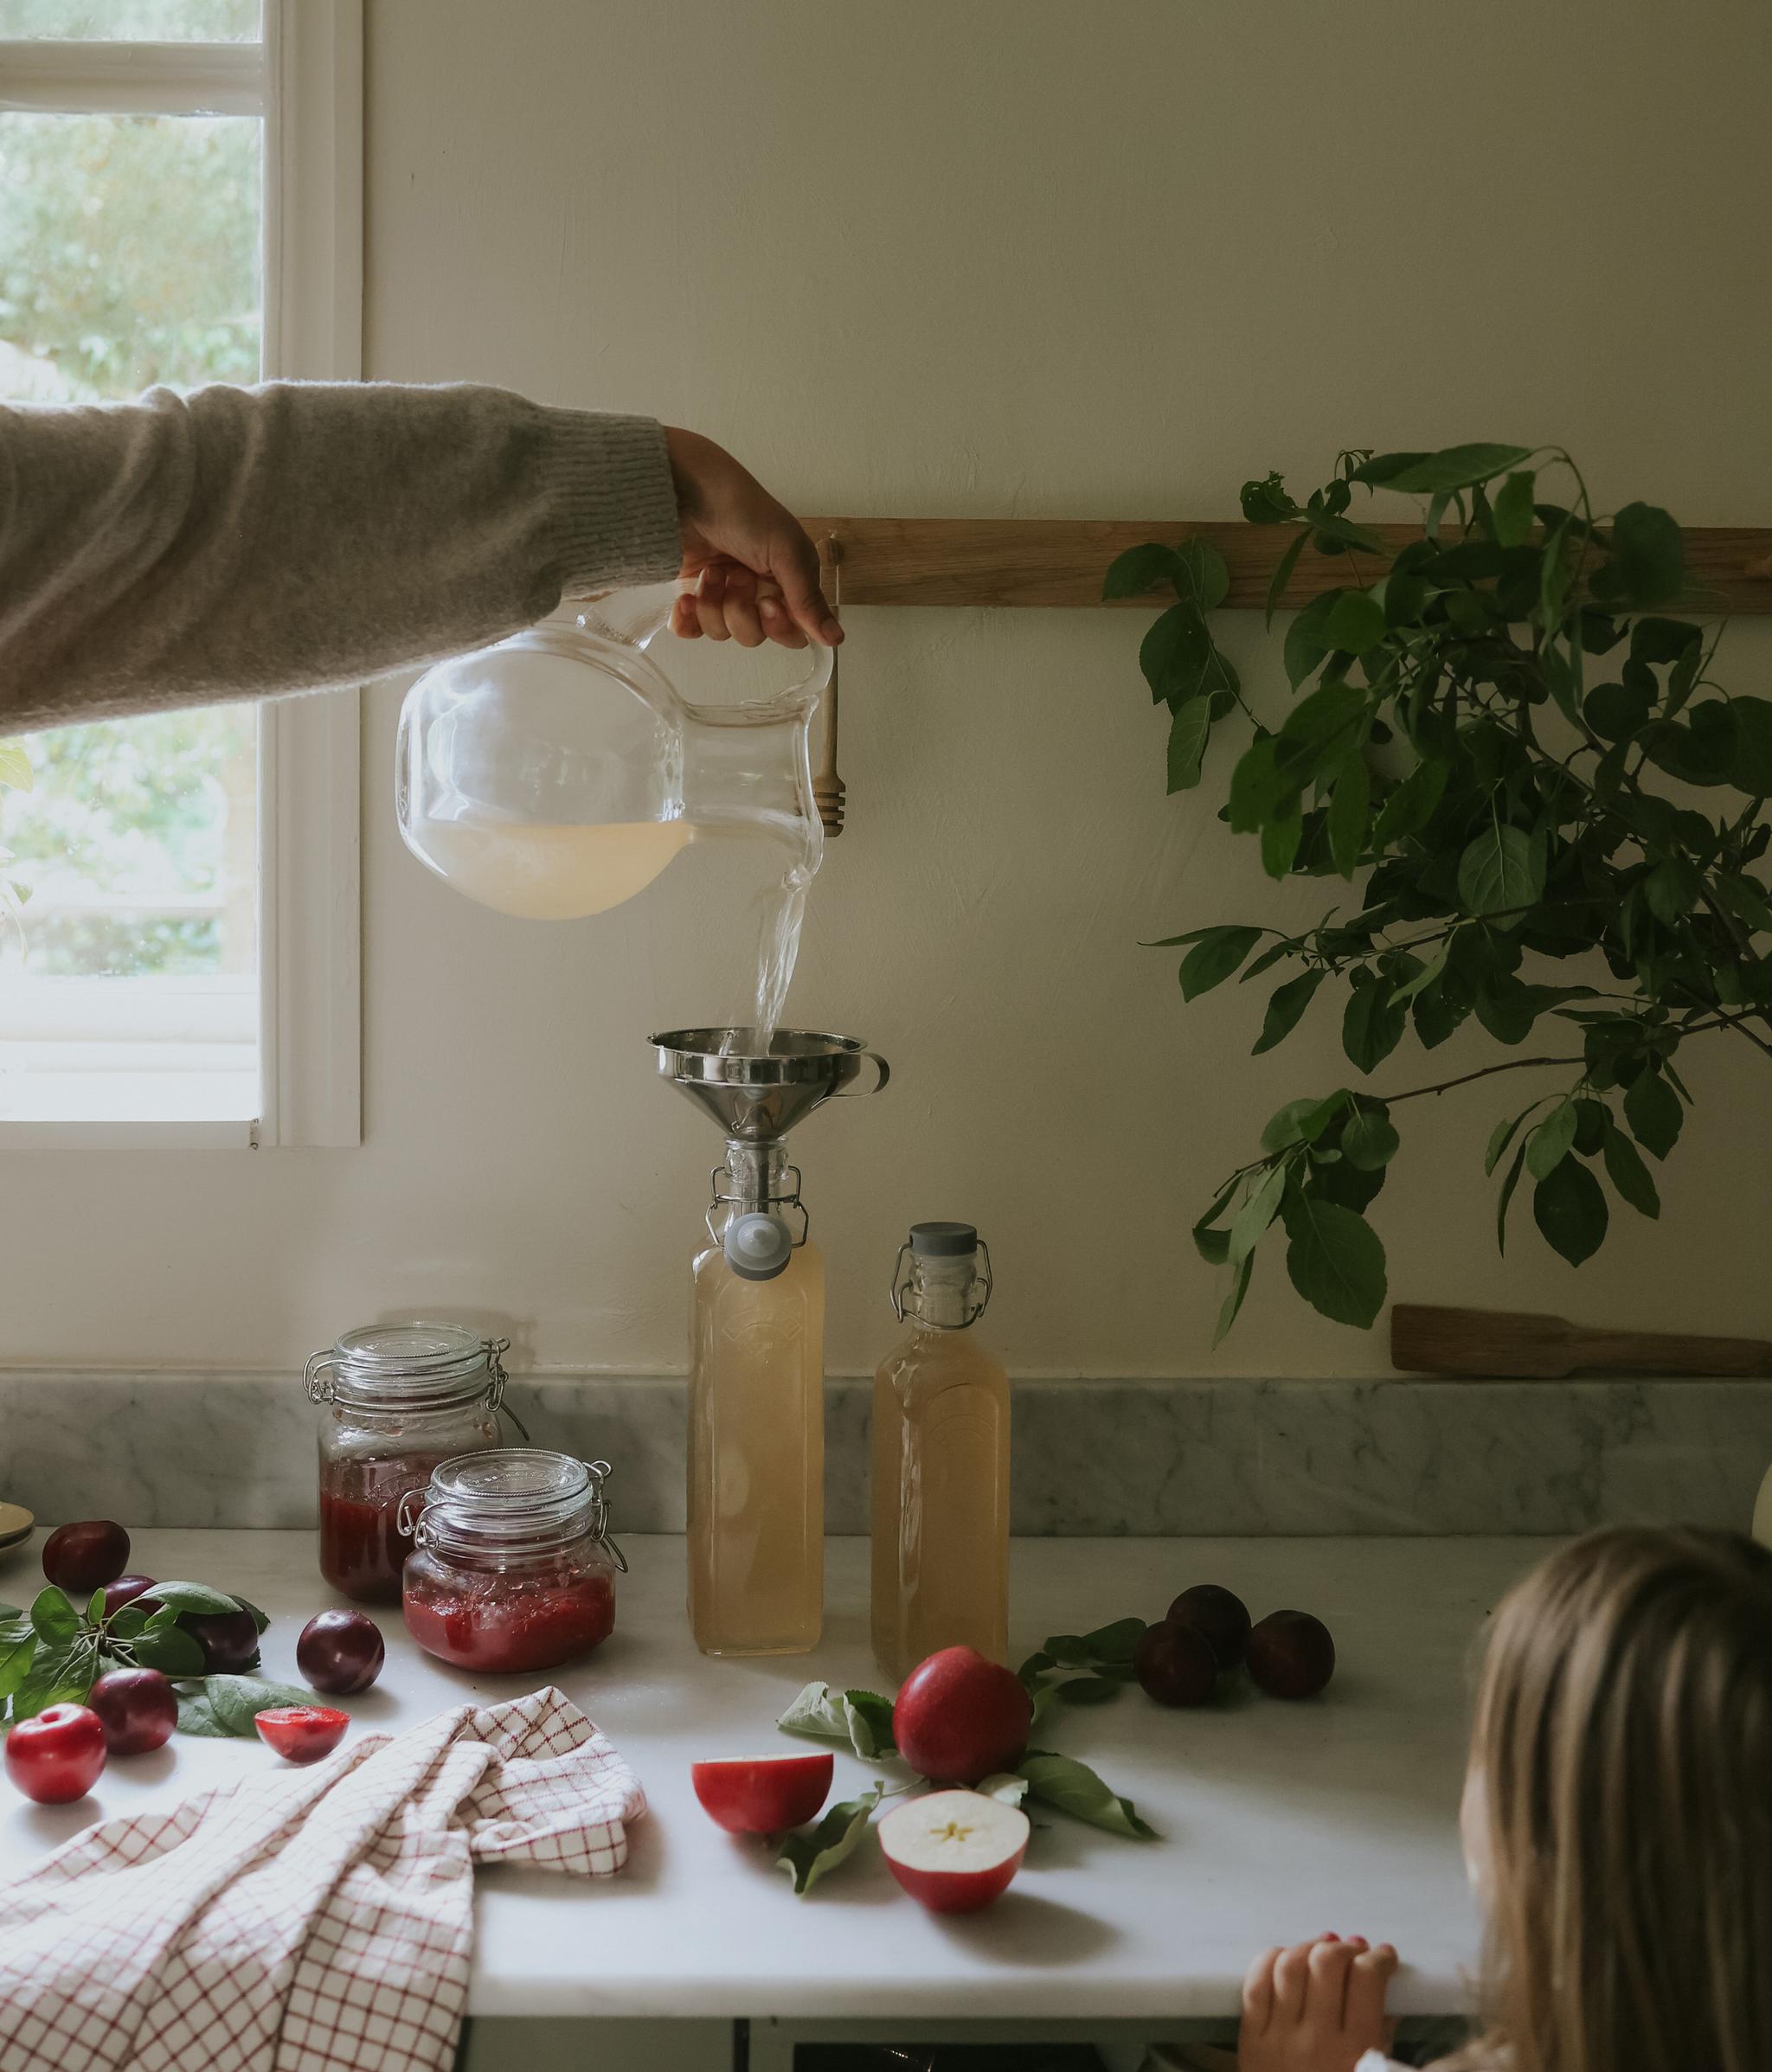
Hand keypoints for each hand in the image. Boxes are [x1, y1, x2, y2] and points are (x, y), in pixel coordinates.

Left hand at [664, 427, 840, 650]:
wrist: (687, 491)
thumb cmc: (743, 512)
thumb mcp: (785, 551)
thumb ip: (808, 599)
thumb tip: (837, 638)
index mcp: (788, 582)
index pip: (792, 631)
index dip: (778, 626)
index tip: (767, 603)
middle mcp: (758, 591)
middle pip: (755, 635)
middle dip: (741, 611)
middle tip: (735, 577)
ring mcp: (723, 594)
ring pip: (722, 633)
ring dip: (713, 606)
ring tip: (710, 573)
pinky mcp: (693, 594)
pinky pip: (692, 630)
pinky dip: (687, 621)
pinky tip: (686, 599)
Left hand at [1239, 1935, 1398, 2071]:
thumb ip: (1382, 2037)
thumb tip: (1384, 1990)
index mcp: (1354, 2052)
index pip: (1366, 1981)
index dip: (1378, 1959)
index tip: (1383, 1956)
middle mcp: (1315, 2040)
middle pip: (1326, 1964)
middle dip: (1344, 1949)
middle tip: (1353, 1951)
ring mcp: (1278, 2037)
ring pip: (1290, 1966)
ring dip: (1309, 1948)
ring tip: (1322, 1950)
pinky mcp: (1250, 2040)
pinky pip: (1256, 1984)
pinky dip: (1271, 1961)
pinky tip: (1286, 1959)